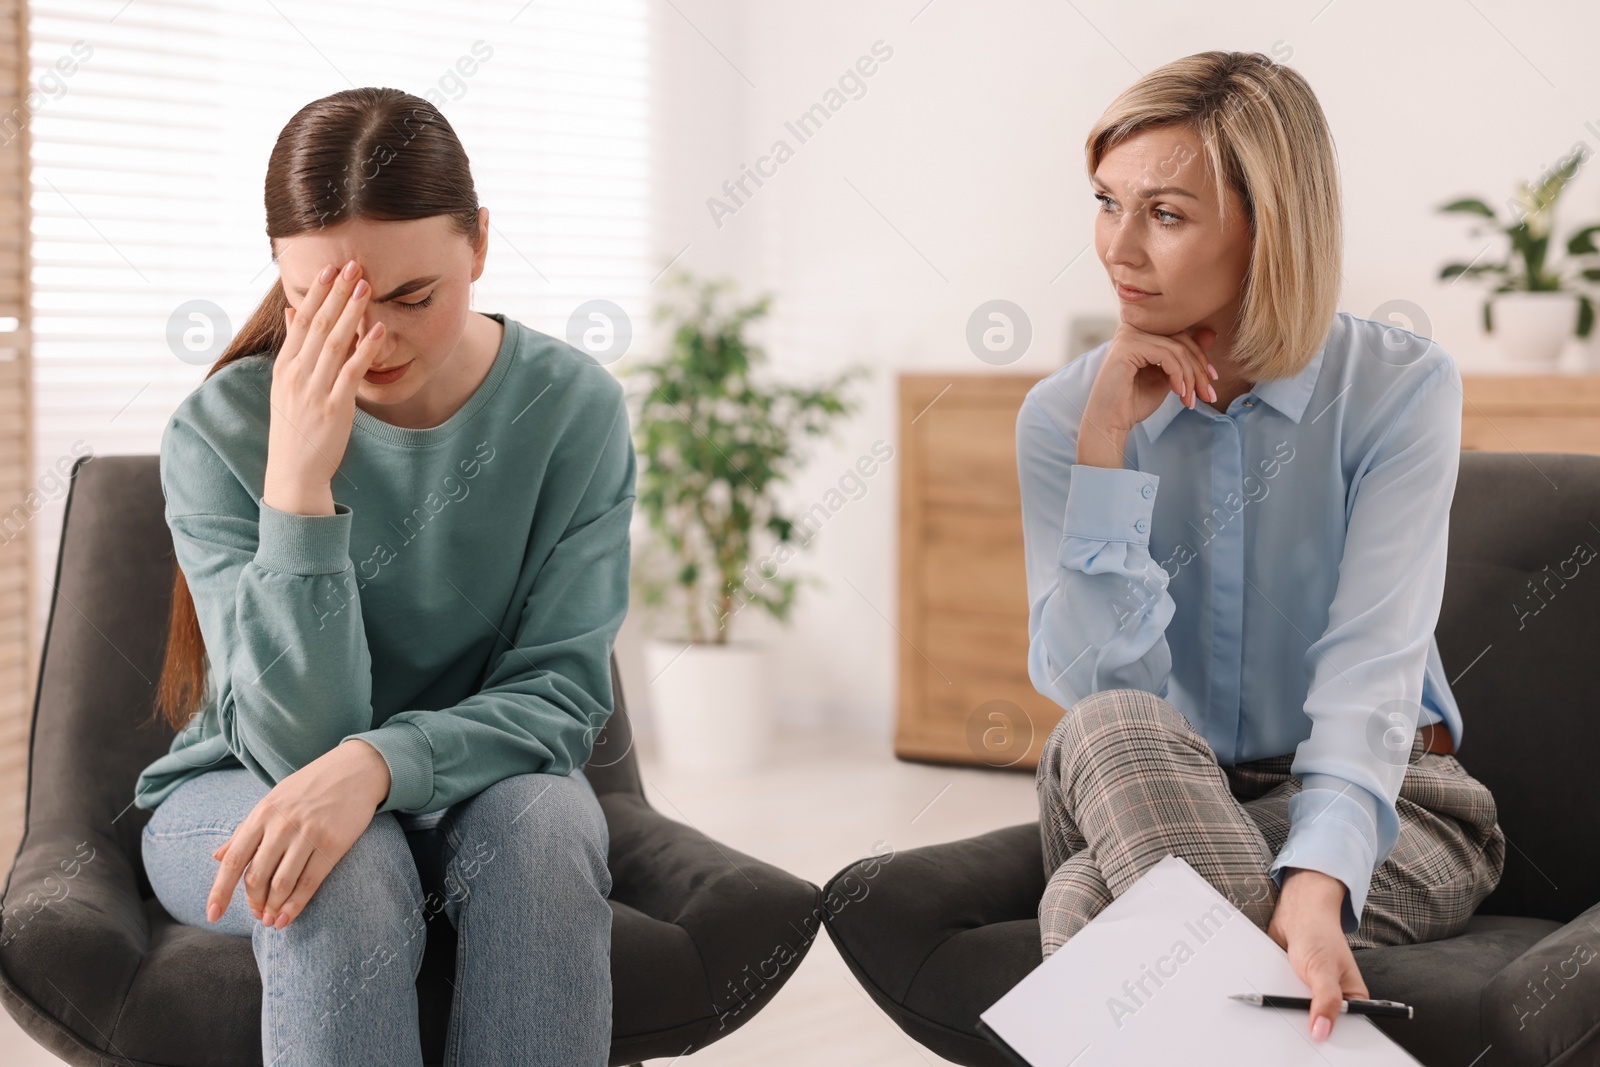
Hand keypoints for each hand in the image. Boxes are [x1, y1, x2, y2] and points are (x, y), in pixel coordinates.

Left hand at [207, 739, 391, 929]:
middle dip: (253, 902)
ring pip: (281, 884)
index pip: (234, 860)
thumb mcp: (273, 801)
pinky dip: (295, 905)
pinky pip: (309, 882)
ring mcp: (307, 834)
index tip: (212, 915)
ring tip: (271, 920)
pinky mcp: (332, 843)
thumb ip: (245, 830)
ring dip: (273, 908)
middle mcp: (281, 825)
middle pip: (256, 877)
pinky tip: (288, 917)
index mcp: (262, 814)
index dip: (220, 891)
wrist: (356, 769)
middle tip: (257, 914)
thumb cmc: (310, 787)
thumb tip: (216, 856)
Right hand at [265, 259, 385, 514]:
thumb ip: (293, 347)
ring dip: (352, 313)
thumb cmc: (294, 426)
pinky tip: (378, 330)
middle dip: (337, 294)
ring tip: (366, 287)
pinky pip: (351, 373)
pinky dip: (365, 349)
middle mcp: (297, 375)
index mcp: (285, 367)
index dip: (317, 293)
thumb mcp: (286, 385)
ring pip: (335, 344)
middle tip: (353, 266)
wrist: (294, 470)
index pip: (301, 321)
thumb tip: (292, 311)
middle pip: (318, 325)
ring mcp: (314, 391)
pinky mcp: (334, 408)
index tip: (331, 268)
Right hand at [1078, 321, 1217, 466]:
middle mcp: (1132, 327)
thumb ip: (1185, 357)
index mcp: (1141, 332)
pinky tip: (1179, 393)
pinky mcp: (1127, 346)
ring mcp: (1128, 335)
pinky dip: (1178, 375)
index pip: (1180, 335)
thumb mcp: (1168, 377)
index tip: (1212, 380)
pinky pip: (1166, 355)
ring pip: (1176, 349)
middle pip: (1181, 340)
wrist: (1109, 422)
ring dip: (1190, 377)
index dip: (1200, 357)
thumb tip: (1211, 333)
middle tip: (1208, 394)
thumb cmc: (1134, 402)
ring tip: (1191, 399)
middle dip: (1199, 369)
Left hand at [1267, 867, 1368, 1042]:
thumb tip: (1322, 1030)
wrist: (1297, 912)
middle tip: (1292, 1022)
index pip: (1346, 1028)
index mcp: (1352, 997)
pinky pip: (1281, 999)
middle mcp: (1333, 997)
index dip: (1331, 1035)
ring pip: (1297, 1013)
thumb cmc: (1319, 933)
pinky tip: (1267, 993)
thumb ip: (1325, 1000)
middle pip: (1319, 1023)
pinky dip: (1274, 997)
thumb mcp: (1324, 970)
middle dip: (1305, 1022)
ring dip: (1285, 1008)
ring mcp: (1311, 993)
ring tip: (1278, 1000)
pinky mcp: (1292, 986)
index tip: (1315, 1040)